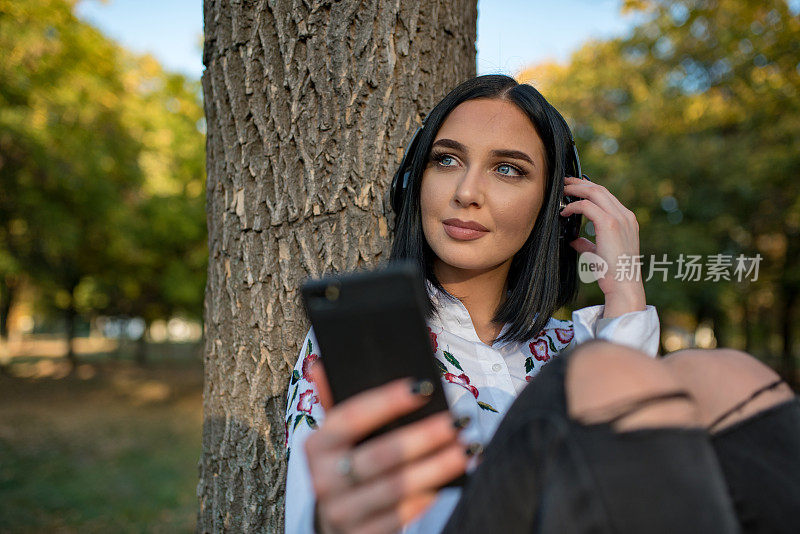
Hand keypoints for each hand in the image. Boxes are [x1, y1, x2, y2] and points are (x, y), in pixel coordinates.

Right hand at [305, 363, 468, 533]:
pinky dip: (426, 498)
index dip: (386, 400)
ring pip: (395, 487)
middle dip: (423, 437)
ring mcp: (340, 511)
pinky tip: (449, 483)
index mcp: (317, 444)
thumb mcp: (338, 435)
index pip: (351, 416)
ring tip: (466, 449)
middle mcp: (322, 478)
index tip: (423, 387)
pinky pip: (398, 516)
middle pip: (380, 454)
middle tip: (457, 422)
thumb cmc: (348, 463)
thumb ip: (336, 400)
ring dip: (435, 467)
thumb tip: (321, 364)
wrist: (337, 520)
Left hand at [559, 176, 646, 317]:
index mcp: (627, 220)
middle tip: (563, 182)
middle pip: (600, 189)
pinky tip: (563, 212)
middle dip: (580, 183)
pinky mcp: (609, 224)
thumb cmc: (613, 274)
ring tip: (561, 190)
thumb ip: (588, 244)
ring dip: (575, 189)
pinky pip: (587, 206)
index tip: (573, 188)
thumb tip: (574, 240)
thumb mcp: (599, 254)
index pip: (606, 197)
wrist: (623, 286)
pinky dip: (573, 206)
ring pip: (595, 192)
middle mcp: (625, 216)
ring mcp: (619, 218)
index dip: (588, 189)